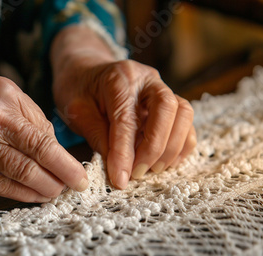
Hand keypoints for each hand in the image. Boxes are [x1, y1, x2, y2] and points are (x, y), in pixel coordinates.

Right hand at [0, 72, 87, 201]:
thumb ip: (19, 115)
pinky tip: (35, 197)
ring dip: (48, 187)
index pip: (45, 127)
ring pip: (26, 172)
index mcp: (4, 93)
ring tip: (58, 193)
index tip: (75, 164)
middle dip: (66, 172)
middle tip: (79, 184)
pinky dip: (23, 194)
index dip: (62, 151)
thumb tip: (48, 144)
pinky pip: (2, 185)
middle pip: (42, 150)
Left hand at [53, 58, 195, 188]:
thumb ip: (96, 135)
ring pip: (183, 114)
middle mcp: (146, 79)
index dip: (124, 152)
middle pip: (167, 109)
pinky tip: (164, 162)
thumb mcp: (76, 111)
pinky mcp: (170, 101)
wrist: (85, 70)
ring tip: (151, 169)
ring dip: (171, 147)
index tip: (120, 179)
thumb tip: (117, 167)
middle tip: (137, 173)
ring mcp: (162, 88)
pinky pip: (186, 122)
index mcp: (118, 78)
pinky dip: (181, 144)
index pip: (127, 119)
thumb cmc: (78, 90)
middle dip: (155, 147)